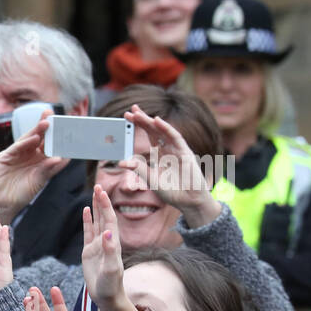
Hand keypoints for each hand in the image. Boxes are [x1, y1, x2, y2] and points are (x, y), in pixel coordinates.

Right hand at [0, 111, 63, 226]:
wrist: (2, 204)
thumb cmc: (21, 194)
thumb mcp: (39, 182)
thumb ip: (48, 169)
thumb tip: (60, 158)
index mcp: (39, 161)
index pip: (50, 146)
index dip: (57, 138)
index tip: (67, 129)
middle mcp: (29, 155)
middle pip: (39, 138)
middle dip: (46, 127)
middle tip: (55, 116)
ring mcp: (17, 155)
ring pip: (28, 140)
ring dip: (37, 131)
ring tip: (46, 122)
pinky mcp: (5, 157)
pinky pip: (17, 147)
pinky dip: (25, 142)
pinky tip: (34, 137)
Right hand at [82, 185, 140, 310]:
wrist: (107, 297)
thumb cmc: (111, 285)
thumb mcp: (111, 269)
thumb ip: (110, 251)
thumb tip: (106, 232)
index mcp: (112, 243)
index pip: (109, 219)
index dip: (105, 206)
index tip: (101, 192)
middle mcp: (106, 241)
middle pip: (104, 217)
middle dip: (101, 202)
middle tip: (98, 186)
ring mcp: (97, 246)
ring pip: (96, 222)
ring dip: (95, 208)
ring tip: (93, 193)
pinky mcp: (89, 252)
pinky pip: (87, 232)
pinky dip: (86, 221)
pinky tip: (84, 211)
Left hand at [124, 104, 220, 226]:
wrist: (189, 201)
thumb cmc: (172, 192)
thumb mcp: (151, 180)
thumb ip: (139, 170)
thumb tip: (121, 163)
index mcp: (159, 155)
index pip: (148, 136)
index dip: (138, 126)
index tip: (126, 117)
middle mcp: (168, 149)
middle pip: (154, 131)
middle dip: (142, 120)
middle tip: (130, 110)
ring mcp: (177, 150)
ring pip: (162, 131)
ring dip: (151, 122)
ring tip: (138, 113)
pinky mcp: (185, 153)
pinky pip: (175, 137)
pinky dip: (166, 129)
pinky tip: (157, 121)